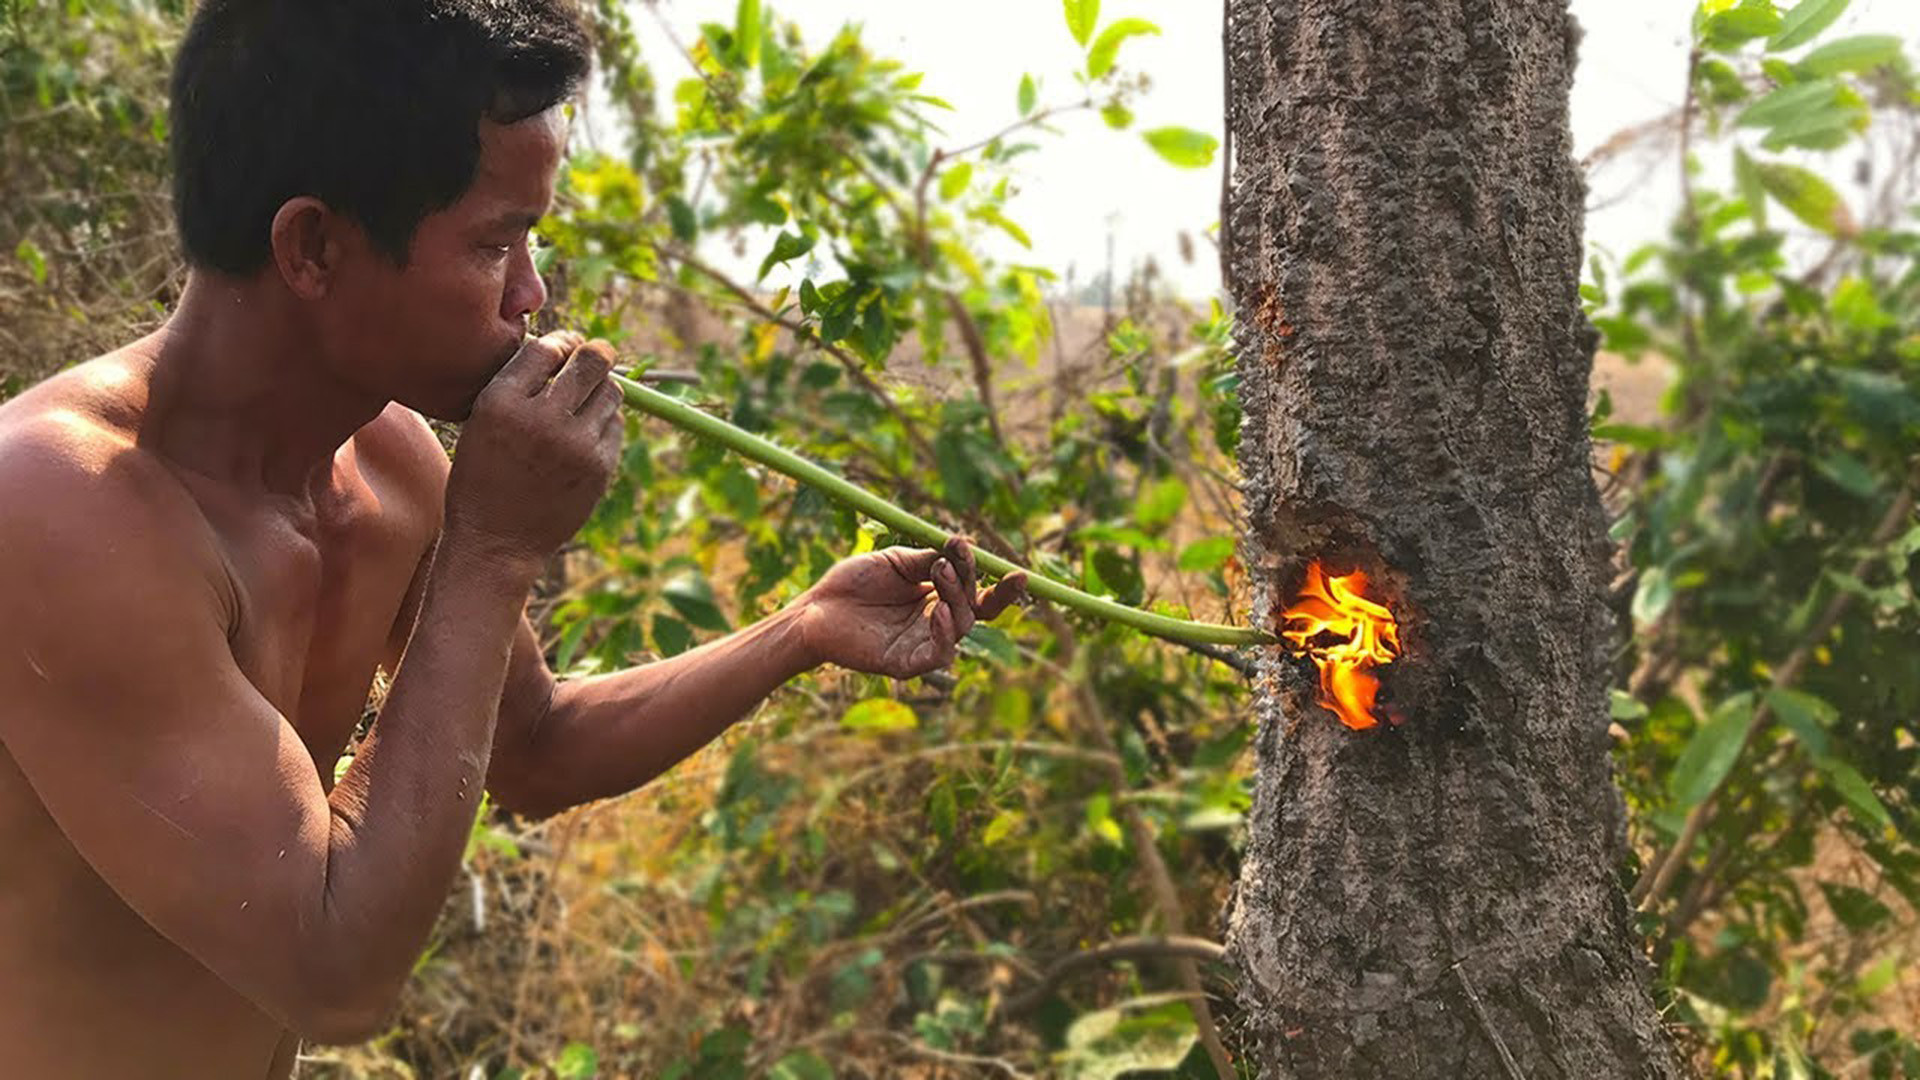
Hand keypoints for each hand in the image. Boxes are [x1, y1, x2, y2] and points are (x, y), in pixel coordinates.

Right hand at [444, 331, 624, 569]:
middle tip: (593, 355)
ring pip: (611, 391)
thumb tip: (568, 346)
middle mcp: (540, 418)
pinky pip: (616, 424)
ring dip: (601, 388)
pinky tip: (586, 432)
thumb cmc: (483, 478)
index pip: (547, 347)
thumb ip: (518, 385)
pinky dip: (605, 421)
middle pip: (590, 361)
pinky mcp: (599, 467)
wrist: (496, 543)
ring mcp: (574, 444)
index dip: (563, 341)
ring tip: (584, 400)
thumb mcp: (481, 423)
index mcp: (500, 402)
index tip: (566, 346)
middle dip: (595, 353)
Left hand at [797, 537, 1027, 678]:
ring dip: (956, 597)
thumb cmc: (850, 584)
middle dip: (971, 581)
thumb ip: (930, 559)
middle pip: (975, 609)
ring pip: (961, 626)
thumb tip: (965, 547)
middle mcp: (933, 623)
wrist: (813, 609)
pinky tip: (938, 611)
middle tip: (954, 557)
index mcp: (934, 598)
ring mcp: (921, 644)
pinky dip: (945, 632)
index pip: (976, 595)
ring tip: (939, 572)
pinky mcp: (906, 664)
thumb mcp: (895, 561)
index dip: (1000, 587)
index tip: (1017, 571)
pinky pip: (939, 654)